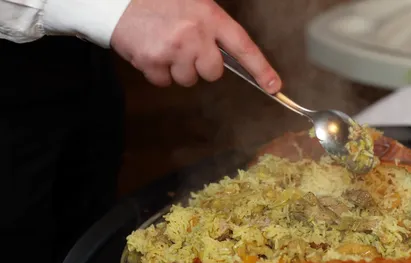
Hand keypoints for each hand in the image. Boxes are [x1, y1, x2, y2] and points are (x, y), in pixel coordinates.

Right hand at [110, 0, 280, 91]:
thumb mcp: (193, 3)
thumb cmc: (158, 2)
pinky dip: (157, 72)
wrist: (117, 1)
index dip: (261, 69)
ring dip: (177, 68)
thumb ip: (212, 27)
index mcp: (209, 16)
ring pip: (188, 79)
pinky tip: (150, 50)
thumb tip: (226, 55)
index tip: (274, 87)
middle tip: (184, 45)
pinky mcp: (152, 62)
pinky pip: (164, 82)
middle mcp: (195, 35)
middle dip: (201, 65)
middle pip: (213, 73)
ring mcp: (173, 50)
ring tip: (164, 44)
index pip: (243, 47)